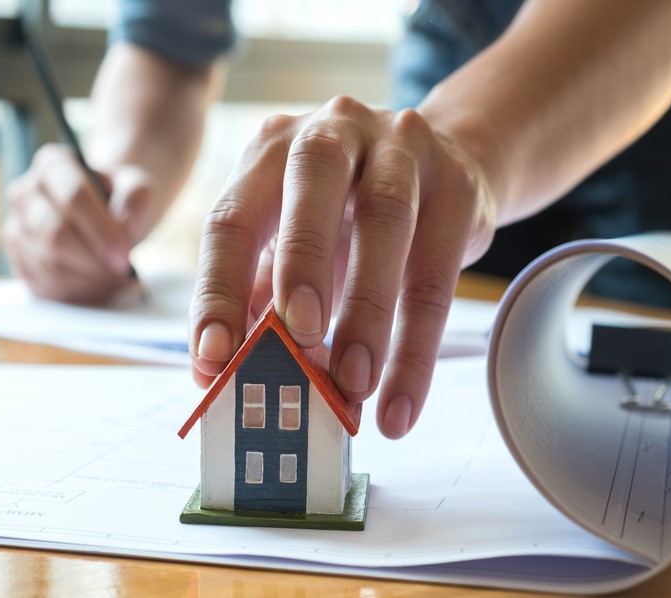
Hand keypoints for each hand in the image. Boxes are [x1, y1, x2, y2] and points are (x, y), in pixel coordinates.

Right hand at [3, 144, 154, 304]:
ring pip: (47, 263)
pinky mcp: (18, 259)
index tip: (124, 255)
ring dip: (86, 279)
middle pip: (55, 234)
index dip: (101, 230)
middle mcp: (25, 192)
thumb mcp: (137, 186)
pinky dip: (74, 292)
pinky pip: (41, 284)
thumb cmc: (118, 198)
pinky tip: (96, 286)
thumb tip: (127, 226)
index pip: (73, 197)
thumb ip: (137, 196)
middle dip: (92, 260)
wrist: (103, 213)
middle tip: (121, 272)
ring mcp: (16, 227)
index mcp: (52, 162)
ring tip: (114, 279)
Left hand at [189, 96, 496, 438]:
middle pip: (313, 179)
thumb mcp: (293, 243)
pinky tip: (401, 405)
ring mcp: (401, 150)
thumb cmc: (346, 216)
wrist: (448, 163)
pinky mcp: (458, 186)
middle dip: (300, 262)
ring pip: (386, 221)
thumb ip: (257, 299)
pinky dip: (418, 348)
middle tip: (299, 338)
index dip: (217, 289)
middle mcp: (333, 131)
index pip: (232, 217)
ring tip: (354, 385)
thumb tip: (221, 376)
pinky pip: (439, 271)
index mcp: (272, 150)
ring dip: (366, 311)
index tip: (212, 358)